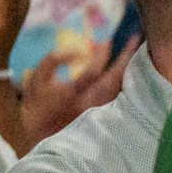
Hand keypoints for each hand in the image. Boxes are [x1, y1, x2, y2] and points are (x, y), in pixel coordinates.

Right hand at [18, 35, 135, 143]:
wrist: (38, 133)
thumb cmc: (36, 102)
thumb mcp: (37, 77)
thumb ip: (53, 60)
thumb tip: (76, 50)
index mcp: (72, 94)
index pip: (92, 72)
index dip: (100, 55)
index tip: (106, 40)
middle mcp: (88, 103)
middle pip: (114, 80)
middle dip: (126, 59)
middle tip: (135, 40)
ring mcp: (97, 110)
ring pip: (119, 89)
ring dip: (128, 69)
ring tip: (135, 51)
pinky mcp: (100, 114)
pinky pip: (117, 96)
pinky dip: (124, 81)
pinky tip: (128, 68)